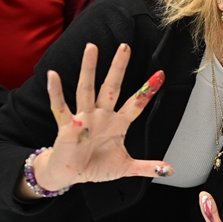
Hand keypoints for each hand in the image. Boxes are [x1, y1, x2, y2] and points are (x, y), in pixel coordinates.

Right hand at [34, 43, 170, 191]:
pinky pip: (60, 107)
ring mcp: (83, 119)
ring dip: (89, 69)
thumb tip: (170, 170)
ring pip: (87, 89)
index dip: (148, 90)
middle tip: (125, 47)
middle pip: (112, 87)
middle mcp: (101, 116)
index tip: (161, 74)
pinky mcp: (66, 127)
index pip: (136, 103)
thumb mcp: (126, 167)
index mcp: (118, 124)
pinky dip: (56, 93)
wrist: (71, 174)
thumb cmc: (97, 166)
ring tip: (91, 48)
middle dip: (118, 68)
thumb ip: (147, 167)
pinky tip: (53, 76)